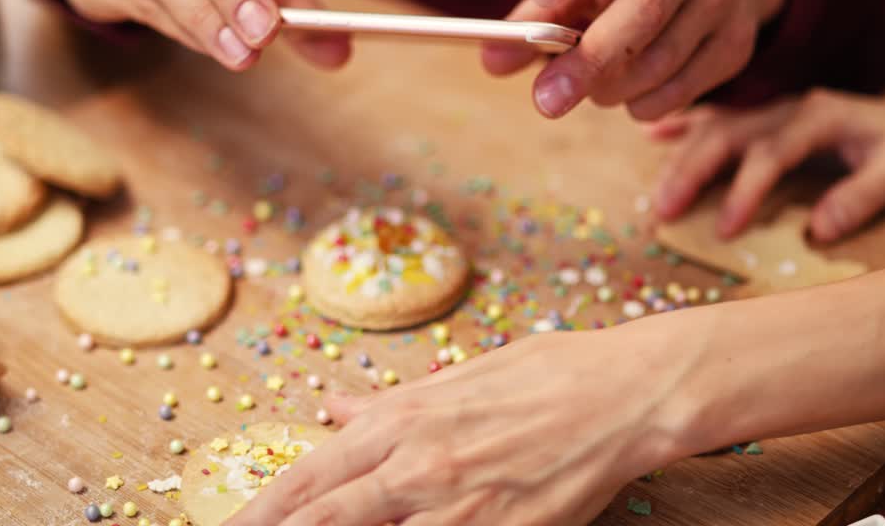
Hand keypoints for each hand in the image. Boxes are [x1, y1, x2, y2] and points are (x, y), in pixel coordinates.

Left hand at [228, 325, 702, 525]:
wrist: (623, 393)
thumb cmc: (546, 373)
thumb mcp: (460, 375)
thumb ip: (391, 401)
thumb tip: (336, 406)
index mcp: (403, 419)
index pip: (309, 477)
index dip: (261, 509)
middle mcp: (417, 465)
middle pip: (322, 519)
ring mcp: (456, 507)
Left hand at [482, 0, 785, 119]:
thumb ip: (536, 12)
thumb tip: (492, 61)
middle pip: (641, 10)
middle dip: (588, 63)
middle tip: (545, 100)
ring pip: (659, 60)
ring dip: (611, 90)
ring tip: (590, 89)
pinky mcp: (738, 38)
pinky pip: (682, 89)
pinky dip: (643, 105)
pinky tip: (629, 95)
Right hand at [649, 83, 884, 241]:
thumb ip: (864, 196)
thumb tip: (819, 230)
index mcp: (819, 115)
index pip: (771, 152)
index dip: (745, 190)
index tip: (724, 229)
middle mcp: (787, 106)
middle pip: (729, 133)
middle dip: (693, 170)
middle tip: (664, 209)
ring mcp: (771, 107)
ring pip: (716, 127)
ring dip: (682, 157)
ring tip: (657, 194)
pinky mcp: (764, 115)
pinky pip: (718, 117)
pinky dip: (685, 126)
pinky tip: (653, 136)